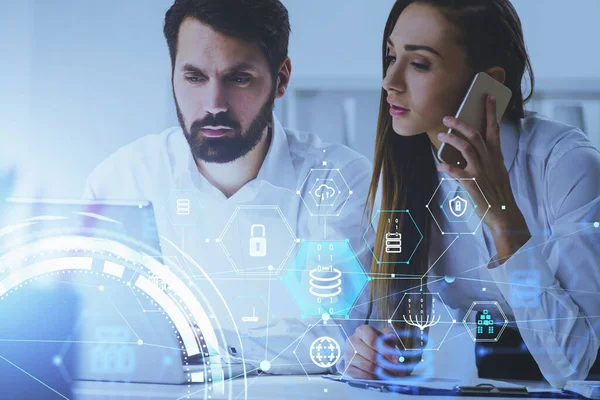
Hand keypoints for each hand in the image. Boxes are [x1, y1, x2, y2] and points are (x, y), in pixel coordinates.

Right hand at [345, 325, 411, 378]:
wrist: (364, 350)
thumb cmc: (377, 342)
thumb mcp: (385, 336)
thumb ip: (390, 336)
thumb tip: (391, 337)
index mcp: (362, 330)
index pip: (372, 340)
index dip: (385, 351)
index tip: (396, 359)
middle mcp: (352, 340)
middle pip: (371, 355)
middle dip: (386, 364)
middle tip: (396, 370)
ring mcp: (348, 354)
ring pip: (367, 366)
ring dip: (381, 372)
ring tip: (390, 374)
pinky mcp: (347, 367)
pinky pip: (361, 375)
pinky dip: (372, 377)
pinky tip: (379, 377)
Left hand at [437, 95, 530, 261]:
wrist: (505, 214)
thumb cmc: (498, 193)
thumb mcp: (496, 171)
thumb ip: (486, 158)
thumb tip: (471, 147)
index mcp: (496, 156)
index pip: (494, 129)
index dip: (490, 112)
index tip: (487, 96)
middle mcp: (490, 161)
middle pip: (476, 135)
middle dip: (461, 124)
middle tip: (448, 117)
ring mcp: (481, 172)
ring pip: (466, 148)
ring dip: (452, 140)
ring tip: (441, 135)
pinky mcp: (473, 184)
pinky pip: (457, 173)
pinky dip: (446, 167)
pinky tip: (439, 165)